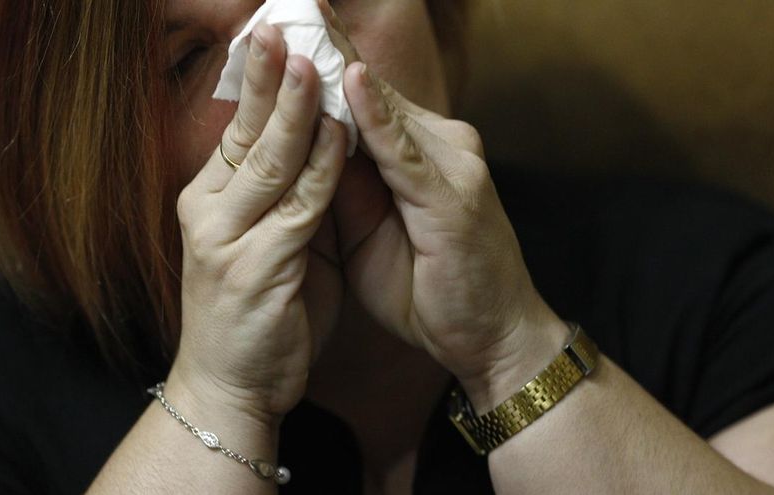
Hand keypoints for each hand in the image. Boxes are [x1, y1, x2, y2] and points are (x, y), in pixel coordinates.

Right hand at [169, 23, 346, 423]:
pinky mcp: (255, 270)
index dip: (261, 81)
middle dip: (271, 76)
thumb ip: (285, 193)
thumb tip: (318, 139)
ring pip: (269, 162)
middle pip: (246, 131)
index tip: (281, 34)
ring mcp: (226, 240)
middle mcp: (208, 211)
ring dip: (297, 110)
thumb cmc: (258, 309)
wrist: (233, 385)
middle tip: (287, 24)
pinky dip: (321, 169)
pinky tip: (340, 134)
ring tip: (316, 61)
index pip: (238, 127)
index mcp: (209, 199)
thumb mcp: (265, 241)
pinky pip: (297, 207)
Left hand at [321, 4, 568, 407]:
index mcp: (416, 152)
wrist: (490, 337)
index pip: (362, 96)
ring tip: (305, 19)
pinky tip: (351, 83)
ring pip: (386, 110)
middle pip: (372, 88)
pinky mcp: (453, 196)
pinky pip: (406, 153)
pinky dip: (378, 119)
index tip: (284, 23)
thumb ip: (343, 187)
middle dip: (327, 46)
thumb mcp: (369, 233)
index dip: (324, 59)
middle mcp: (440, 144)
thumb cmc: (427, 287)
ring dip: (341, 67)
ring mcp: (451, 165)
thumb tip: (304, 152)